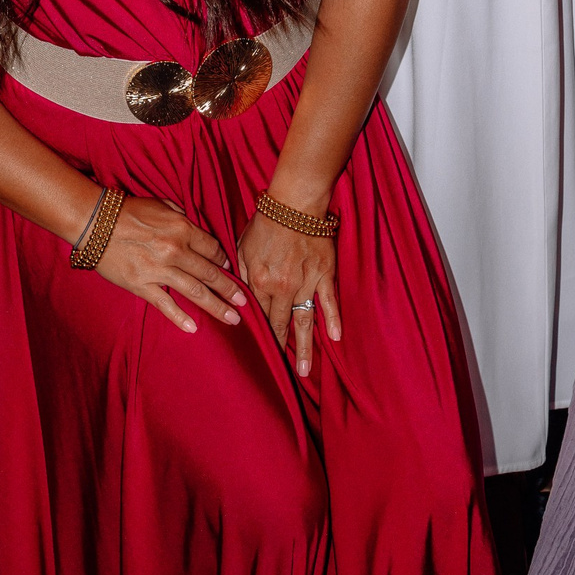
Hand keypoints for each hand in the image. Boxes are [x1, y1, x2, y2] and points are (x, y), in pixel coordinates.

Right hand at [93, 196, 247, 335]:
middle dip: (230, 290)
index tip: (229, 271)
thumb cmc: (127, 211)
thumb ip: (181, 216)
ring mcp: (159, 270)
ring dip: (217, 307)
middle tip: (245, 303)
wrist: (94, 222)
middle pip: (210, 274)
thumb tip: (195, 226)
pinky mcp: (142, 285)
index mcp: (182, 228)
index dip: (223, 261)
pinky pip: (165, 304)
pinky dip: (180, 317)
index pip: (213, 249)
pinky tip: (194, 328)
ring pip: (196, 292)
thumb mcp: (160, 204)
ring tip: (233, 319)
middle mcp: (176, 250)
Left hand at [237, 208, 340, 377]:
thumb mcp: (243, 246)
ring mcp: (306, 284)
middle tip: (283, 371)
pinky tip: (335, 338)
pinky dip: (333, 320)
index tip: (260, 352)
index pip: (259, 316)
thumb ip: (241, 273)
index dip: (260, 334)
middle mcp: (283, 289)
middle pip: (281, 325)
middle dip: (280, 348)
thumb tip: (239, 296)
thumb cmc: (265, 222)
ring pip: (305, 322)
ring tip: (305, 371)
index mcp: (260, 282)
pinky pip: (329, 302)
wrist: (294, 203)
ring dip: (305, 348)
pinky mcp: (325, 275)